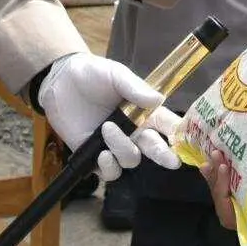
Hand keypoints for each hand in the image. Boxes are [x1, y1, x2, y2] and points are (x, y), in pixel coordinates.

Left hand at [37, 53, 180, 181]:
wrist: (60, 82)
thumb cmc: (92, 74)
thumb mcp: (115, 74)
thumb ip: (134, 87)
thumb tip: (158, 99)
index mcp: (144, 111)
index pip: (168, 125)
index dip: (180, 134)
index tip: (186, 140)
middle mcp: (133, 131)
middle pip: (155, 149)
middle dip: (165, 156)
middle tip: (172, 161)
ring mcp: (115, 145)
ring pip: (131, 160)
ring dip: (123, 149)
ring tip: (107, 128)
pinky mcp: (95, 156)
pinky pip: (110, 171)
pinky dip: (109, 166)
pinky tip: (102, 153)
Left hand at [199, 150, 246, 245]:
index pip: (232, 218)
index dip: (222, 197)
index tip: (223, 172)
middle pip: (226, 199)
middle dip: (215, 178)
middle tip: (215, 153)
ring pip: (232, 183)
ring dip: (220, 167)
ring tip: (216, 147)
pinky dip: (234, 158)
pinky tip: (229, 143)